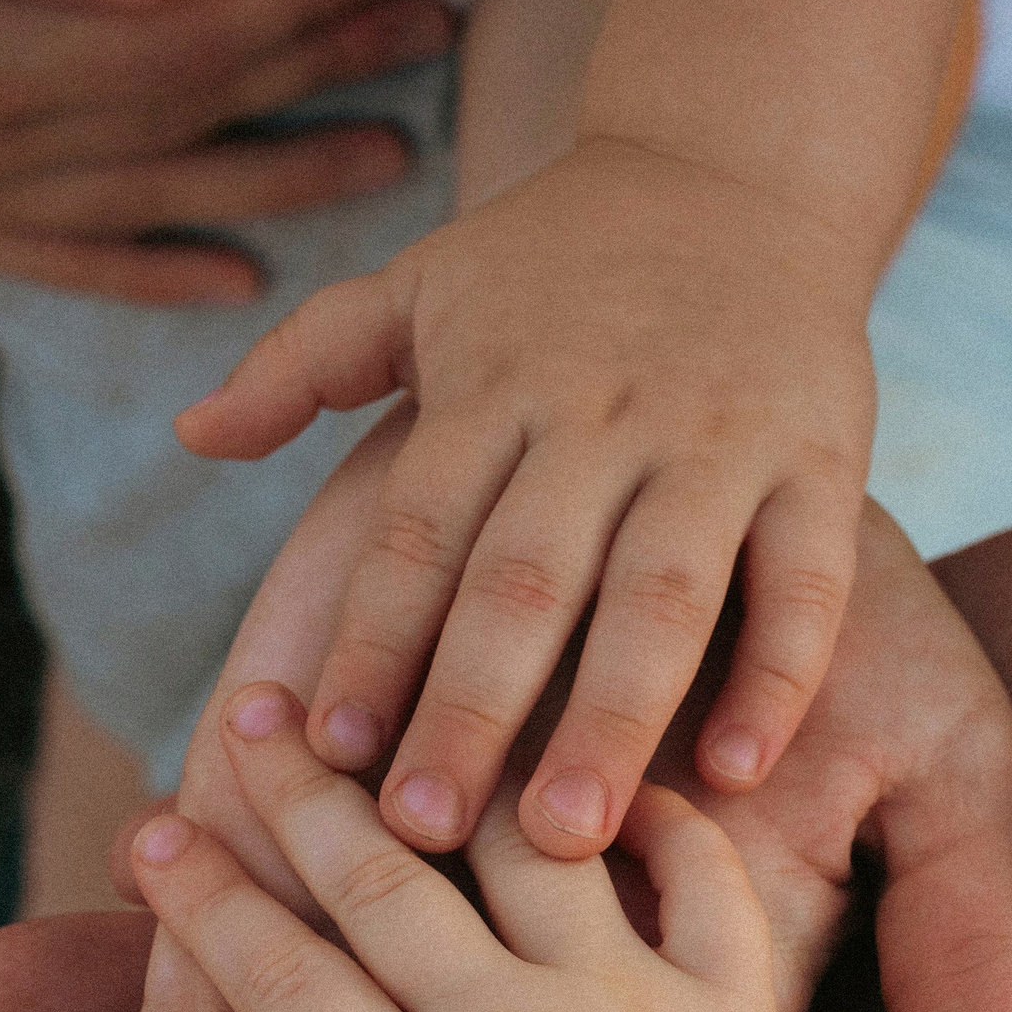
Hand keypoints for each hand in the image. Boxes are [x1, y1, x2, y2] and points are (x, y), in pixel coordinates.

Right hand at [83, 691, 885, 1011]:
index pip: (274, 970)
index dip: (201, 895)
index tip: (149, 822)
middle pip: (380, 877)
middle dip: (300, 790)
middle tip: (247, 708)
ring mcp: (627, 1007)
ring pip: (527, 847)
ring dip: (459, 767)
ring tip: (420, 692)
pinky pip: (703, 883)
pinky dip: (663, 820)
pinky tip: (618, 775)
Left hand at [176, 136, 876, 853]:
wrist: (739, 171)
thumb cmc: (556, 258)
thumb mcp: (418, 283)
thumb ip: (303, 362)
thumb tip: (191, 434)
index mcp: (493, 385)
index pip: (418, 531)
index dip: (371, 640)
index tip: (323, 749)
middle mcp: (601, 415)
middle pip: (525, 580)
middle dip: (470, 711)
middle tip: (422, 833)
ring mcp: (718, 441)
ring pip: (662, 596)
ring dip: (611, 720)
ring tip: (565, 840)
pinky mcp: (821, 462)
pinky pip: (804, 584)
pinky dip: (776, 677)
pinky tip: (733, 774)